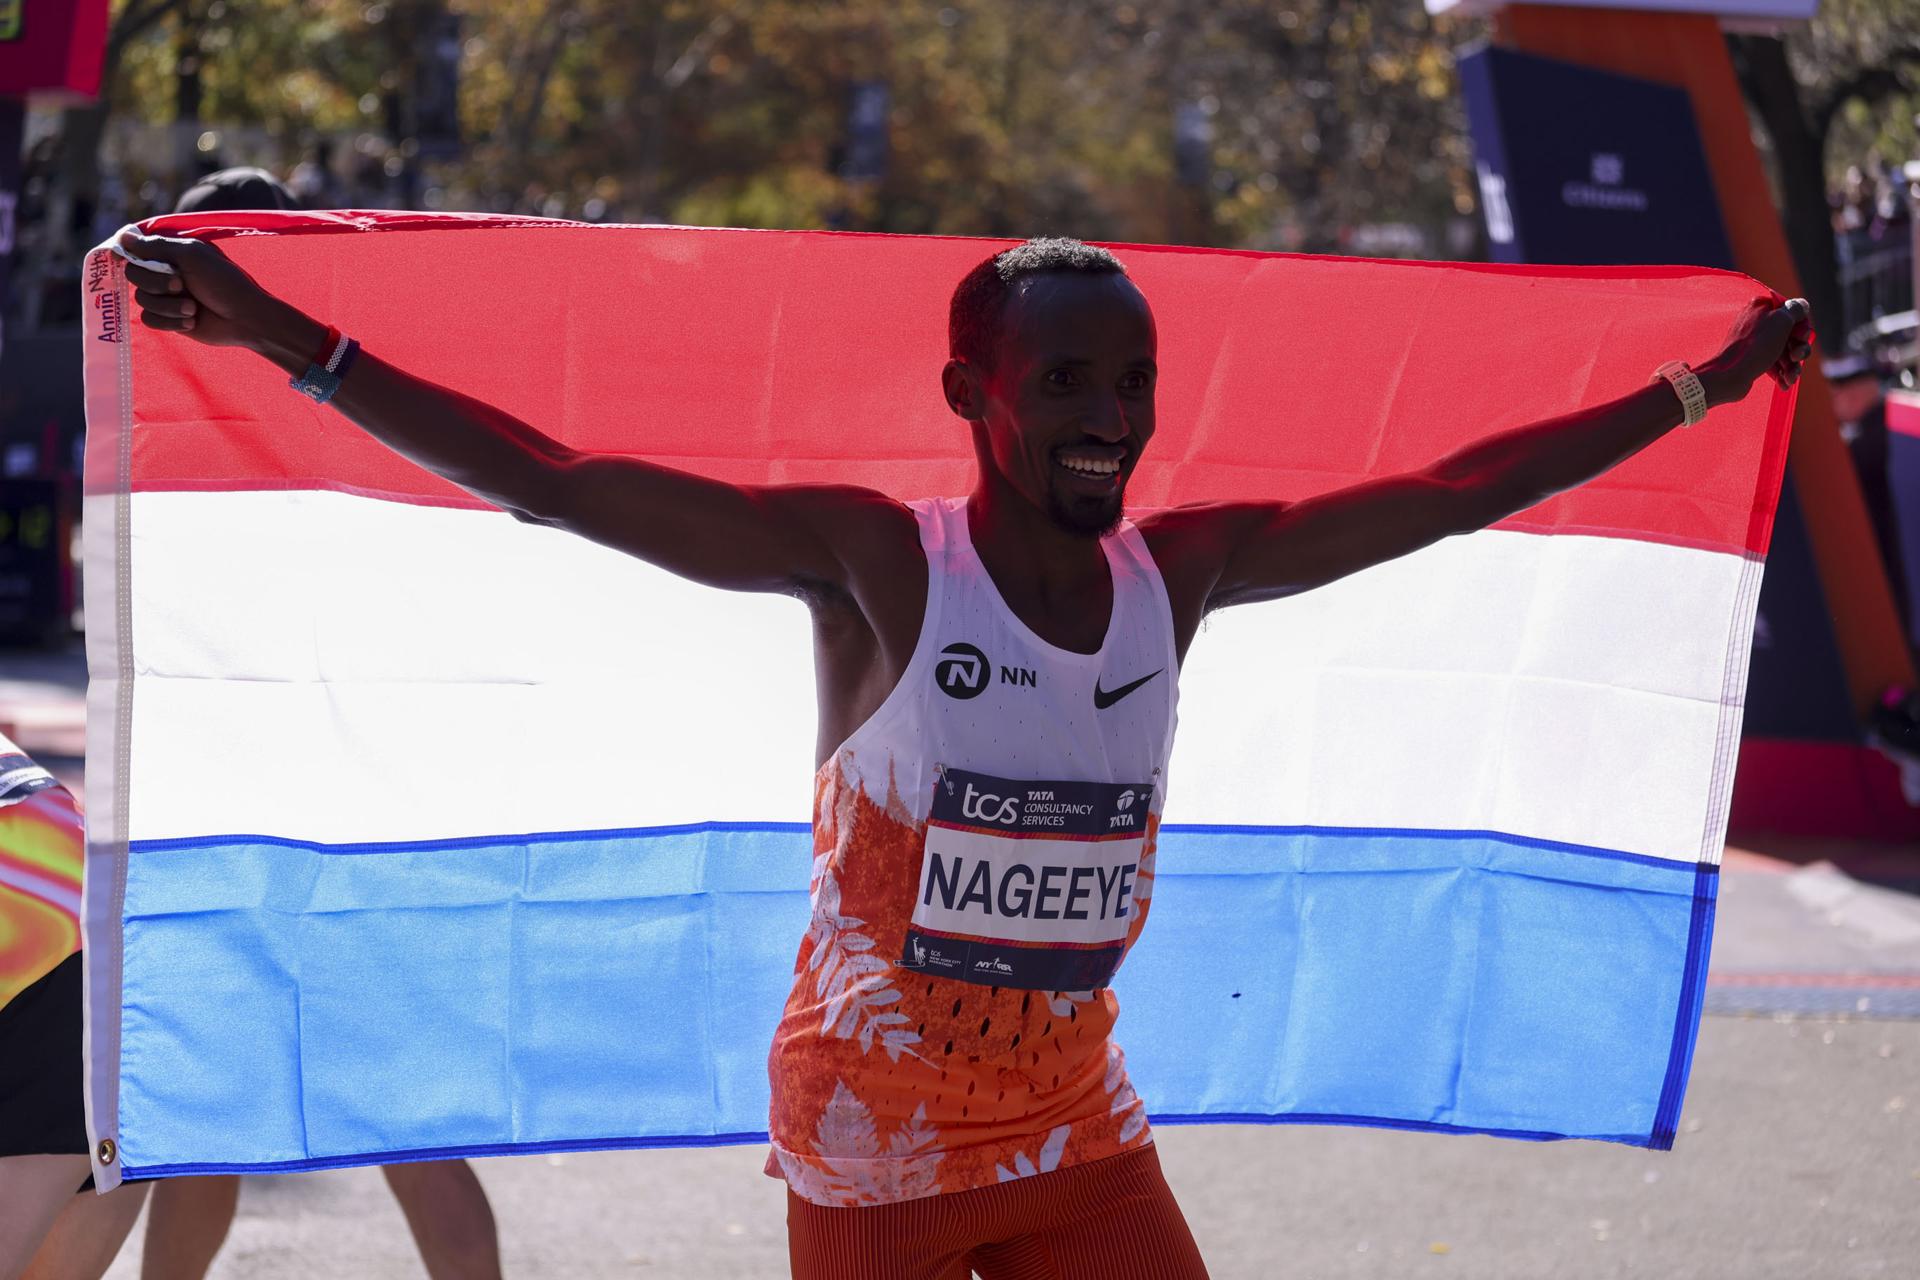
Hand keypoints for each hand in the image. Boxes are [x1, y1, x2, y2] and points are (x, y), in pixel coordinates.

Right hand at [117, 228, 280, 349]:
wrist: (245, 319)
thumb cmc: (224, 282)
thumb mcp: (192, 256)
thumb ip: (157, 246)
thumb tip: (123, 236)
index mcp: (171, 253)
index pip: (135, 250)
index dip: (129, 255)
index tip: (128, 260)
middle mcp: (166, 273)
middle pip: (134, 275)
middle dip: (156, 283)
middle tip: (181, 286)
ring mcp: (167, 297)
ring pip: (142, 300)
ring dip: (168, 306)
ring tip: (193, 309)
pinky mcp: (170, 318)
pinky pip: (150, 320)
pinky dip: (169, 321)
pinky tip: (192, 321)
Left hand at [1698, 296, 1813, 404]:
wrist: (1729, 376)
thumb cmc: (1756, 346)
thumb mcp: (1780, 320)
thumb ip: (1795, 309)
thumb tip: (1801, 305)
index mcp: (1761, 307)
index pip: (1792, 313)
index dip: (1802, 326)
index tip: (1801, 337)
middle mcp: (1757, 323)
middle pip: (1791, 334)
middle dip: (1799, 348)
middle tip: (1795, 357)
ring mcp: (1755, 342)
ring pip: (1785, 352)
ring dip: (1793, 365)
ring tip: (1790, 376)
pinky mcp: (1753, 360)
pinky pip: (1774, 365)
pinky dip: (1782, 374)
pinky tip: (1784, 383)